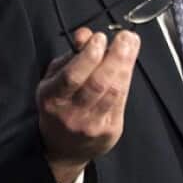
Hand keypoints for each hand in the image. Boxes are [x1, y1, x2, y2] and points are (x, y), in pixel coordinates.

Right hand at [36, 27, 140, 182]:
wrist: (63, 147)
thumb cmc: (59, 105)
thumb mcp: (54, 77)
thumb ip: (70, 56)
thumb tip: (85, 35)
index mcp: (51, 98)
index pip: (72, 76)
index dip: (88, 56)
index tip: (100, 38)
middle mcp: (70, 113)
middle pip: (97, 83)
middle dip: (114, 57)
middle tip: (125, 38)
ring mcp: (91, 124)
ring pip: (113, 92)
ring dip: (125, 65)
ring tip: (131, 45)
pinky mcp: (109, 131)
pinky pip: (121, 101)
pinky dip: (126, 80)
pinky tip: (128, 65)